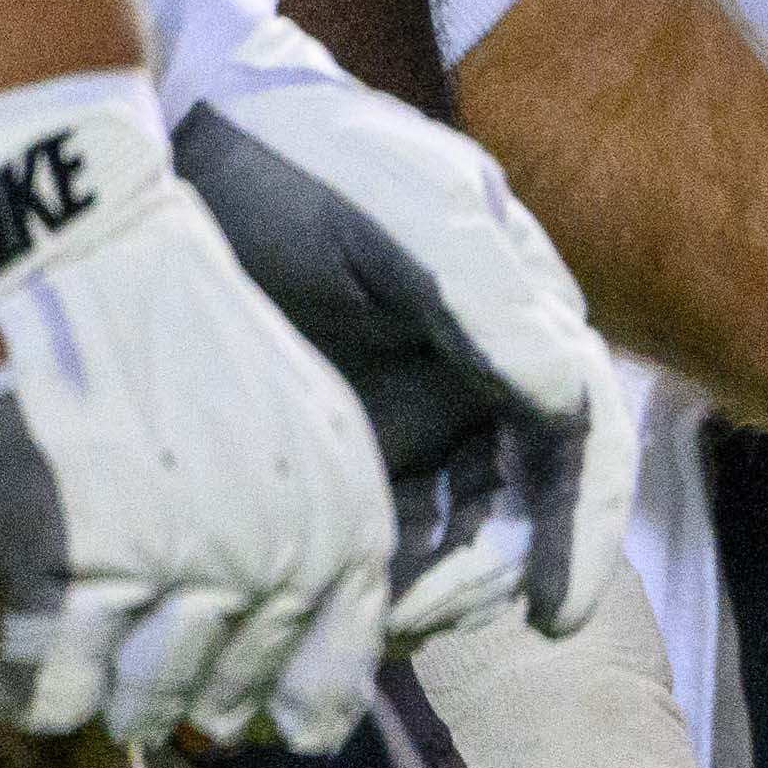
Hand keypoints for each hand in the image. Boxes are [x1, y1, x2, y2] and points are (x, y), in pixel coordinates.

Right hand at [0, 72, 398, 748]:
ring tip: (69, 647)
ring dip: (100, 693)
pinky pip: (54, 693)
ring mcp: (182, 565)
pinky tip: (1, 670)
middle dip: (174, 694)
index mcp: (346, 524)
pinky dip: (21, 694)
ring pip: (141, 708)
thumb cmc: (172, 340)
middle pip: (227, 702)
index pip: (334, 683)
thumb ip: (300, 546)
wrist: (74, 253)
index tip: (243, 719)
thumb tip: (281, 693)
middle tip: (122, 651)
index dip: (283, 712)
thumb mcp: (287, 433)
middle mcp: (281, 554)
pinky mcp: (77, 569)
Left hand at [177, 33, 625, 644]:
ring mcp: (408, 417)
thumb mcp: (411, 217)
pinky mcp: (333, 446)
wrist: (184, 139)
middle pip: (513, 513)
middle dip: (472, 579)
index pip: (582, 447)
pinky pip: (360, 534)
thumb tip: (571, 402)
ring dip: (408, 594)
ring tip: (341, 627)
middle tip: (398, 624)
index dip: (579, 533)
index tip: (554, 615)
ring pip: (438, 537)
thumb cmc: (310, 163)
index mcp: (527, 325)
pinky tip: (298, 605)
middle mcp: (485, 382)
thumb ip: (493, 306)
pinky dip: (345, 579)